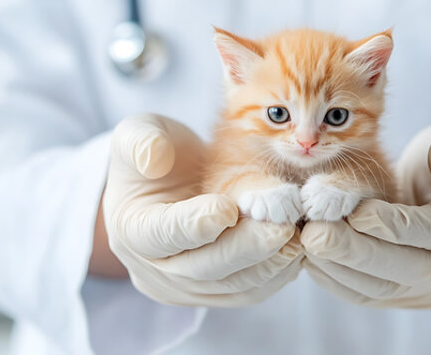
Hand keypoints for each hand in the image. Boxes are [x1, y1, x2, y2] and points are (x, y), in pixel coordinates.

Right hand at [103, 114, 302, 306]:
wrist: (171, 186)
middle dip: (246, 247)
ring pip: (232, 285)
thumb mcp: (138, 135)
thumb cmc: (157, 156)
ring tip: (297, 235)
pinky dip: (276, 272)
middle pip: (204, 267)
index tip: (227, 207)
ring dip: (268, 263)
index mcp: (132, 229)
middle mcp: (156, 269)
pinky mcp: (216, 295)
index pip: (164, 232)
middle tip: (281, 226)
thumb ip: (141, 141)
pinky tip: (298, 247)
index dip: (194, 223)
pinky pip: (250, 291)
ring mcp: (187, 288)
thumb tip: (153, 157)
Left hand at [300, 118, 430, 307]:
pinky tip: (306, 252)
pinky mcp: (398, 297)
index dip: (394, 224)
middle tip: (314, 232)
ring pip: (376, 289)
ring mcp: (424, 289)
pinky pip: (362, 294)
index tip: (357, 211)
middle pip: (401, 270)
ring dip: (336, 266)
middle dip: (354, 252)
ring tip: (303, 237)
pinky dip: (332, 277)